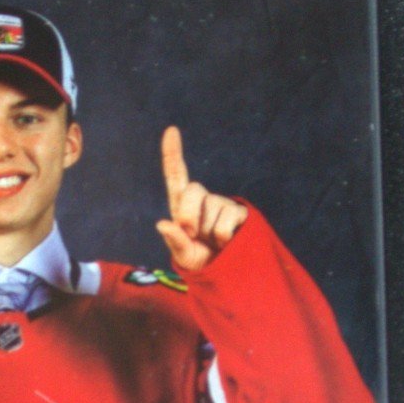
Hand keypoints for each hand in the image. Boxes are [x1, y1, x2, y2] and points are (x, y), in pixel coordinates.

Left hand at [156, 127, 247, 273]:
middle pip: (192, 190)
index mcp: (182, 205)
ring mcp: (222, 203)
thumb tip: (163, 224)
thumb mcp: (183, 256)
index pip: (176, 176)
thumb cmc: (200, 261)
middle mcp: (203, 198)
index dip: (173, 154)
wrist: (227, 272)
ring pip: (211, 209)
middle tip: (192, 234)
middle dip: (187, 214)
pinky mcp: (240, 212)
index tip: (171, 130)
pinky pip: (225, 222)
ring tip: (213, 242)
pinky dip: (221, 237)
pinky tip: (226, 241)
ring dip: (208, 232)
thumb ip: (174, 242)